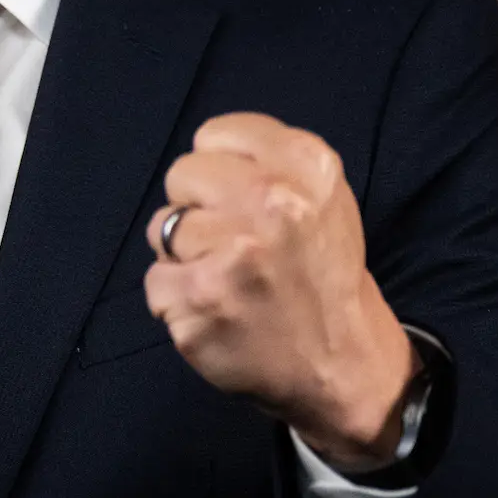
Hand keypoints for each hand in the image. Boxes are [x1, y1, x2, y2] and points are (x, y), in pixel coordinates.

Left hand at [143, 114, 416, 470]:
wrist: (341, 363)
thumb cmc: (321, 274)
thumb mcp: (322, 197)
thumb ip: (268, 160)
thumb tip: (204, 150)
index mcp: (306, 168)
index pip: (215, 134)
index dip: (219, 168)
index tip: (238, 198)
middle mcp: (271, 203)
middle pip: (181, 174)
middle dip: (197, 207)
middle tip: (231, 243)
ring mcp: (233, 255)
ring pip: (162, 227)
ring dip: (184, 254)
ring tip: (225, 278)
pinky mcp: (199, 300)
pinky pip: (156, 279)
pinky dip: (177, 298)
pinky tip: (215, 310)